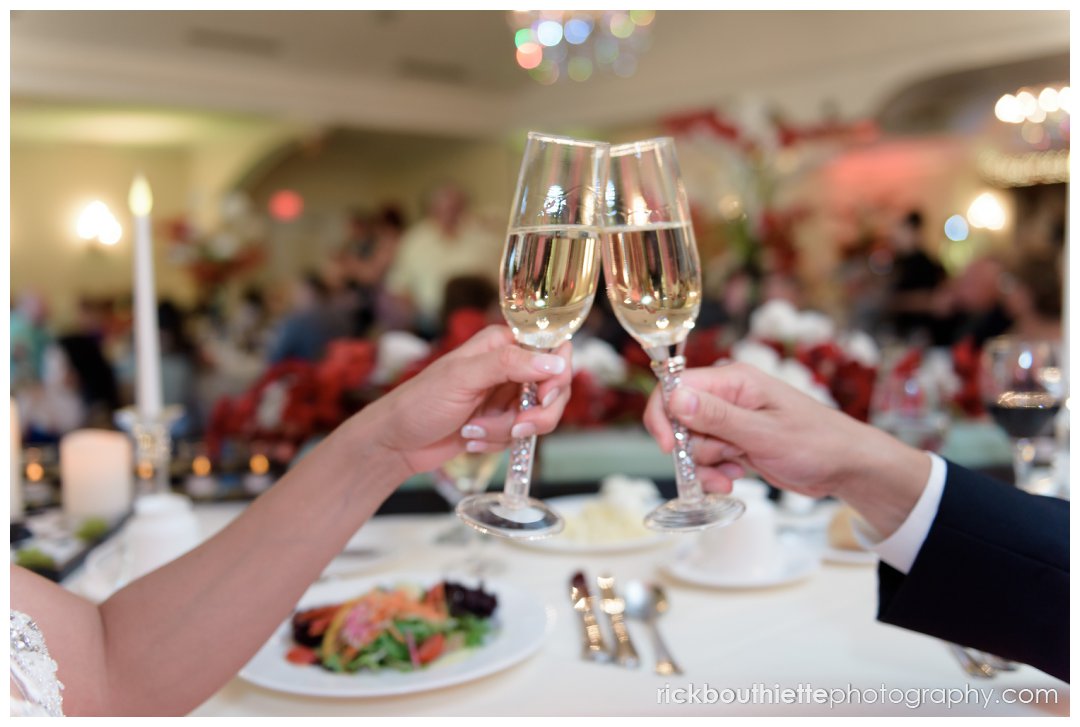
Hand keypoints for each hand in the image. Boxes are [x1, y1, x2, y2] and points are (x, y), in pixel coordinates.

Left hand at [362, 325, 572, 476]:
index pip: (552, 350)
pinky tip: (472, 439)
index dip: (557, 375)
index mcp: (502, 344)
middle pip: (554, 389)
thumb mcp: (463, 378)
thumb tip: (554, 362)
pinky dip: (499, 442)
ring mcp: (506, 397)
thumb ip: (509, 365)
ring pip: (539, 416)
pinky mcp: (501, 423)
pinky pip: (521, 435)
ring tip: (475, 432)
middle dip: (536, 413)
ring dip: (508, 431)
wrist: (396, 443)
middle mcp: (509, 367)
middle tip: (516, 426)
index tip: (544, 396)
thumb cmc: (420, 402)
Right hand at [643, 362, 928, 537]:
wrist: (846, 467)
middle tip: (716, 465)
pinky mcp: (736, 442)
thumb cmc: (816, 443)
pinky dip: (715, 472)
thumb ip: (717, 417)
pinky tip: (736, 477)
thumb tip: (674, 399)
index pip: (676, 388)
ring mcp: (731, 421)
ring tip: (732, 475)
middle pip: (679, 420)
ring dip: (704, 466)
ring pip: (692, 443)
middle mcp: (728, 397)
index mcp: (733, 381)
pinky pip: (708, 458)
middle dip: (690, 449)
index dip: (664, 416)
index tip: (668, 447)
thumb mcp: (764, 433)